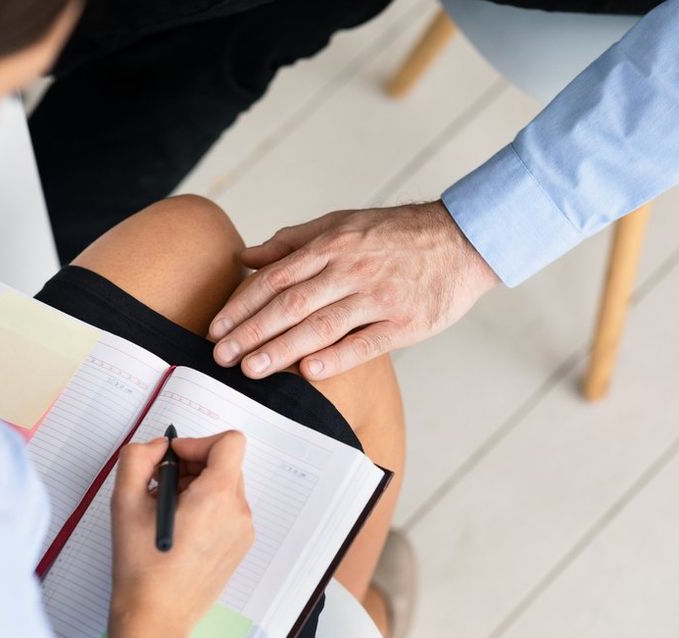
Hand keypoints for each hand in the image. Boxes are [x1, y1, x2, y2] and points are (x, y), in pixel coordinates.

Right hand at [107, 431, 253, 637]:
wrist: (155, 616)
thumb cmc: (143, 568)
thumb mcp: (125, 502)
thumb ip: (137, 459)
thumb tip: (158, 447)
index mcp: (217, 498)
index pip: (229, 442)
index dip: (197, 442)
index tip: (174, 459)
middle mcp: (237, 512)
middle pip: (225, 464)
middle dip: (192, 466)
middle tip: (162, 486)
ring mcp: (242, 531)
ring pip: (225, 486)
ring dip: (197, 487)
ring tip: (168, 511)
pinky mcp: (238, 546)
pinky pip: (227, 510)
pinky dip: (205, 507)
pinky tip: (179, 528)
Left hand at [209, 201, 499, 379]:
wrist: (462, 239)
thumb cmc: (396, 234)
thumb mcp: (342, 224)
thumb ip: (293, 241)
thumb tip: (247, 255)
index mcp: (333, 246)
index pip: (276, 278)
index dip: (242, 305)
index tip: (216, 328)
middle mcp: (352, 270)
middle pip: (291, 304)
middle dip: (251, 332)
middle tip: (221, 357)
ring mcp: (380, 297)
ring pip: (322, 325)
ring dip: (283, 349)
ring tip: (251, 370)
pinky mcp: (406, 322)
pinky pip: (367, 343)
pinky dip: (338, 357)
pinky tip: (311, 371)